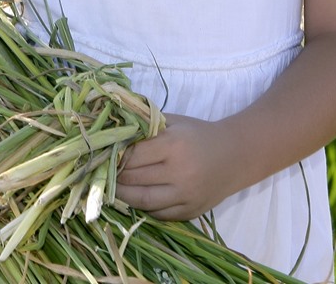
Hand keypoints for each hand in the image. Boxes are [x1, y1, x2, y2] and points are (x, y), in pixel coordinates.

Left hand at [114, 113, 243, 220]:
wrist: (235, 156)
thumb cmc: (198, 135)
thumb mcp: (174, 122)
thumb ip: (146, 126)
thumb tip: (112, 134)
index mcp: (173, 145)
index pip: (132, 155)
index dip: (114, 156)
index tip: (102, 156)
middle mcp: (179, 172)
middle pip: (134, 179)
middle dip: (114, 176)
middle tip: (100, 173)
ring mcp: (186, 195)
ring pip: (143, 201)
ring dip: (123, 196)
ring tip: (111, 189)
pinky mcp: (190, 211)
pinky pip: (159, 214)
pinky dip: (143, 208)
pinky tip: (134, 199)